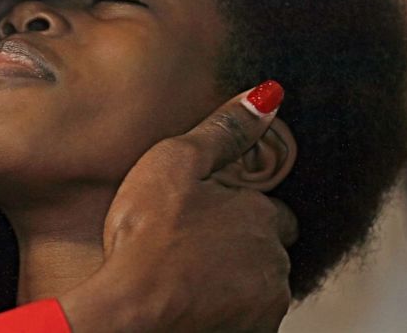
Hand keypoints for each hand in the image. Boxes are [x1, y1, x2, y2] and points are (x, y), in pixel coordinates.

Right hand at [58, 85, 296, 332]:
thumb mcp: (176, 161)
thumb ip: (224, 129)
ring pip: (256, 289)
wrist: (131, 313)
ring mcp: (264, 307)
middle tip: (189, 246)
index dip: (239, 211)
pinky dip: (221, 312)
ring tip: (182, 276)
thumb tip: (267, 97)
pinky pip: (242, 320)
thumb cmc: (146, 239)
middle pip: (265, 253)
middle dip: (238, 249)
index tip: (208, 215)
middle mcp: (274, 264)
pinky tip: (186, 304)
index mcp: (262, 218)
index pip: (273, 213)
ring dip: (231, 282)